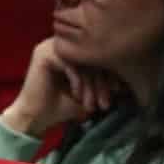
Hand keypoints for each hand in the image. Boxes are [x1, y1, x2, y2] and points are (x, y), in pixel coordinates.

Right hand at [2, 39, 123, 138]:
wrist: (35, 119)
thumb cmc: (60, 106)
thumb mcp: (88, 92)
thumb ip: (103, 82)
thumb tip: (128, 79)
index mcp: (73, 49)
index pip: (98, 54)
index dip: (110, 73)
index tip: (117, 92)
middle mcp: (62, 44)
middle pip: (92, 56)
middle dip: (102, 82)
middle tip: (106, 103)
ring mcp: (51, 46)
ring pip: (82, 60)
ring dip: (91, 84)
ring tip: (92, 104)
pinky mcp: (43, 54)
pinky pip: (70, 63)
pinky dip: (77, 81)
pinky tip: (77, 96)